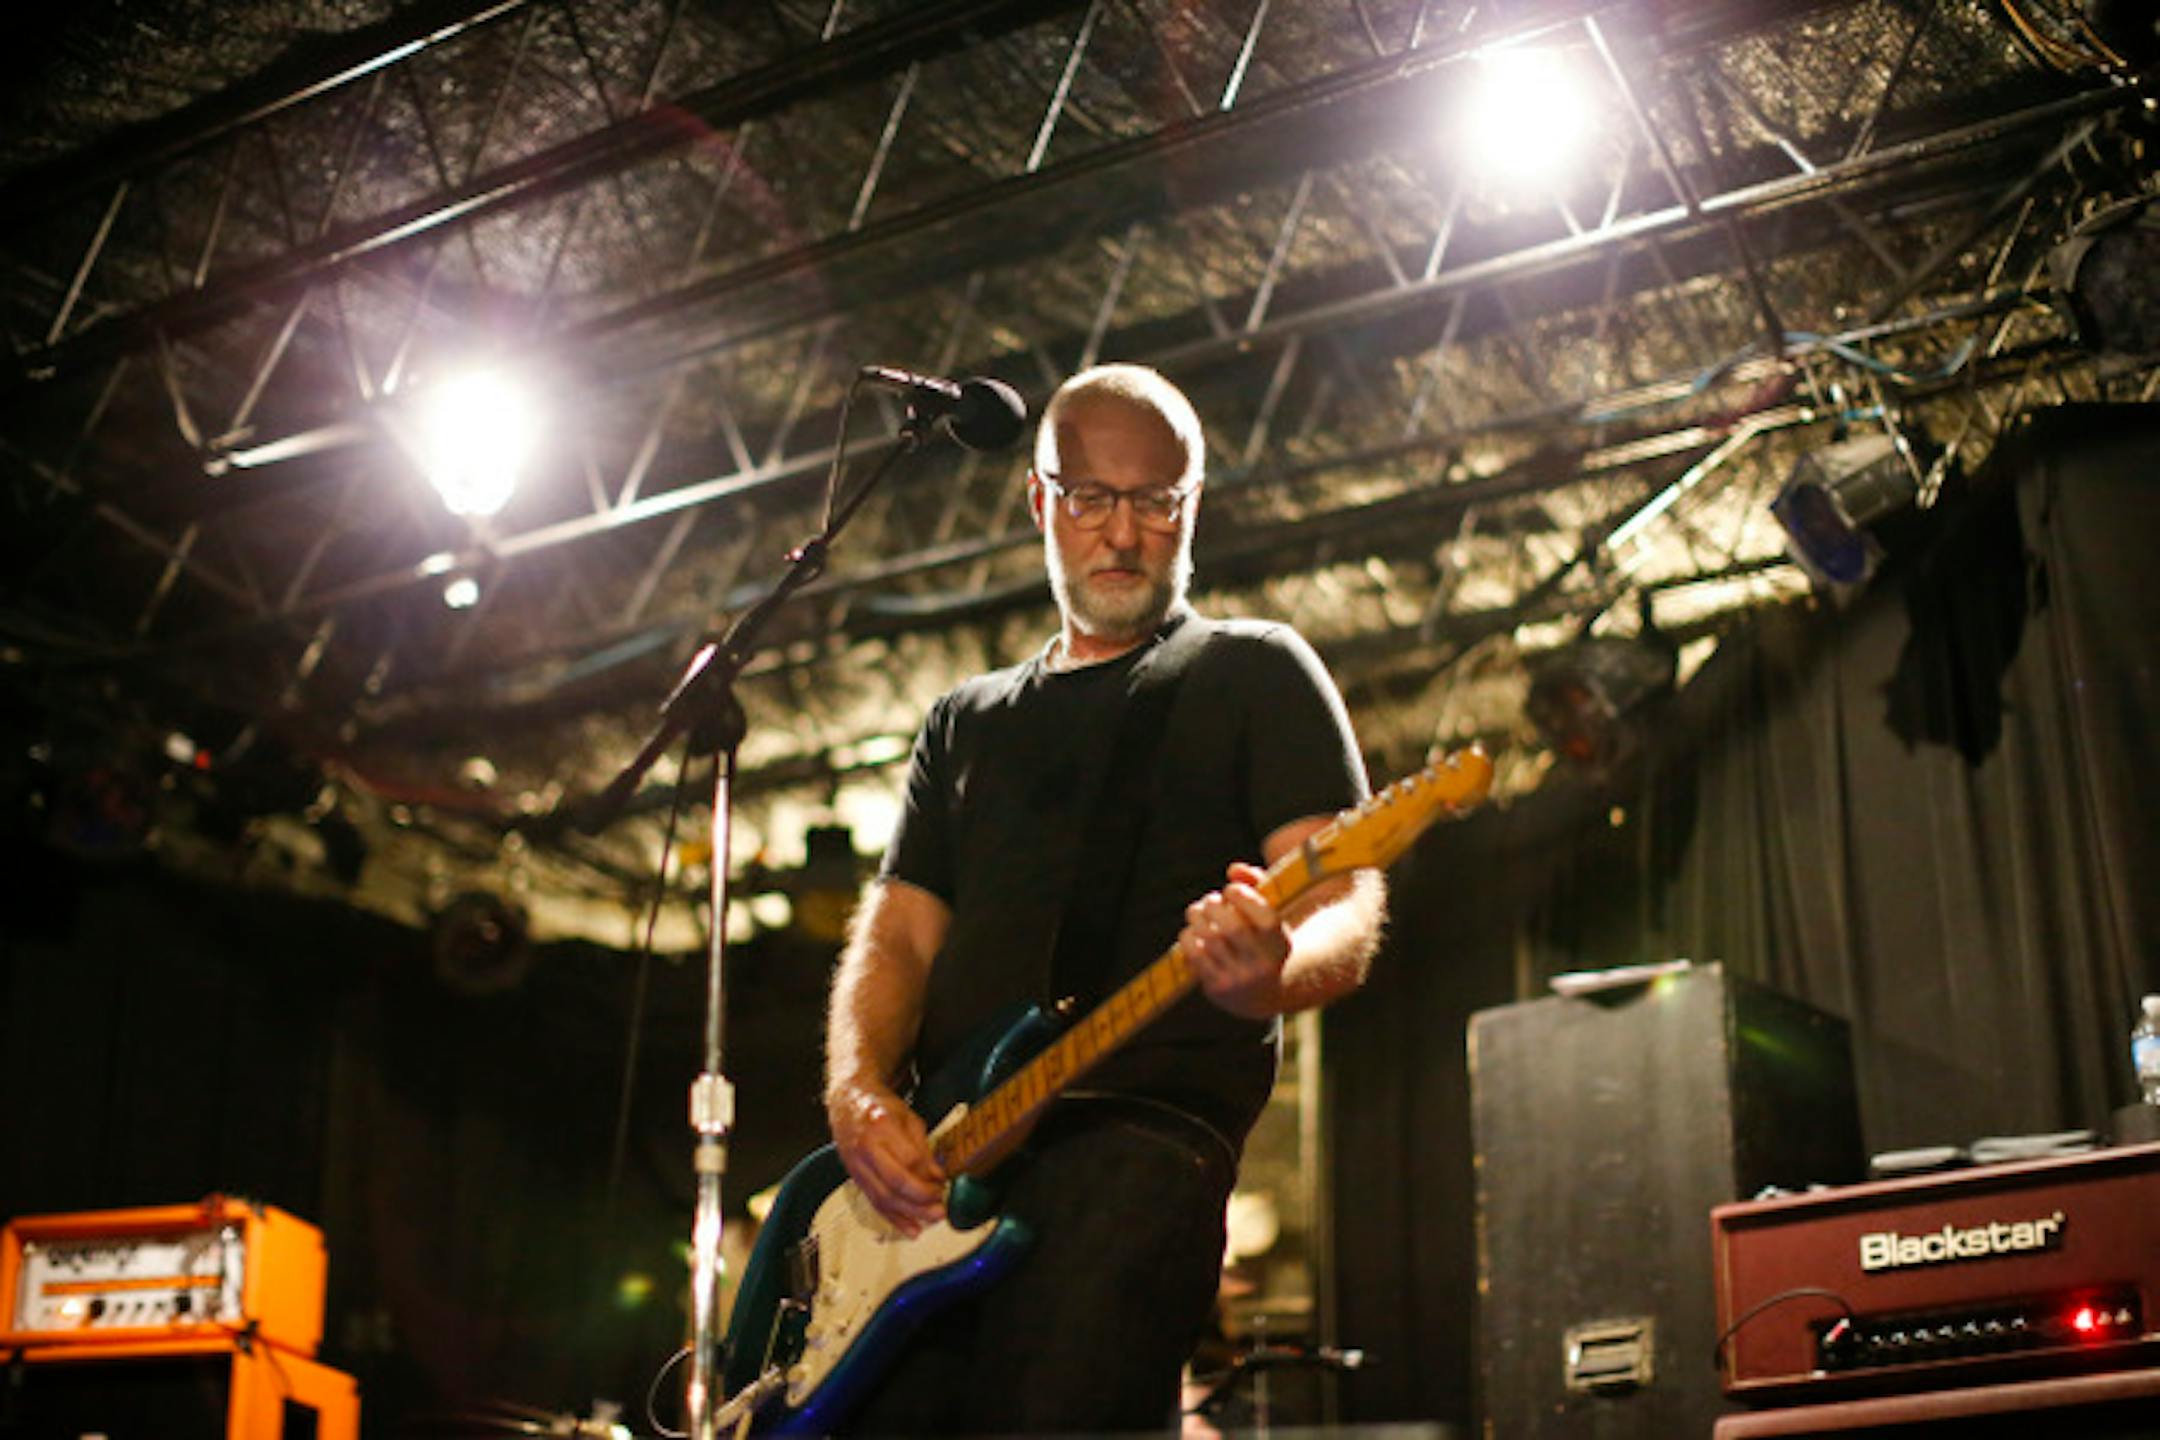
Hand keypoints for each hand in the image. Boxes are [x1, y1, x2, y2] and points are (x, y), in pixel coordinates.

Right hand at [826, 1078, 946, 1235]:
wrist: (848, 1102)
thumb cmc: (881, 1108)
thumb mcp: (908, 1118)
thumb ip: (922, 1148)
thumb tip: (936, 1176)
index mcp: (882, 1125)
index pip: (910, 1159)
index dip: (930, 1175)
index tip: (943, 1181)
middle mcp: (866, 1146)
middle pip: (895, 1182)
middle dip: (921, 1200)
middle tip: (940, 1208)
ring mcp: (858, 1164)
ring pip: (884, 1197)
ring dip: (910, 1214)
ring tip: (930, 1221)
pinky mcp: (855, 1177)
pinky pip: (874, 1203)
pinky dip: (893, 1219)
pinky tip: (910, 1228)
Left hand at [1182, 861, 1289, 1020]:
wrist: (1261, 995)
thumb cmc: (1261, 942)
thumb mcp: (1268, 915)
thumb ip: (1256, 884)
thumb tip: (1234, 869)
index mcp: (1280, 944)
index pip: (1264, 917)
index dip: (1243, 896)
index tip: (1231, 890)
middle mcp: (1263, 965)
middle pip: (1232, 927)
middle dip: (1214, 905)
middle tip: (1210, 900)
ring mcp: (1239, 979)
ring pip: (1209, 939)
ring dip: (1197, 916)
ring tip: (1197, 911)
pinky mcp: (1217, 988)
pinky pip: (1194, 955)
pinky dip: (1188, 937)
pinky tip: (1193, 932)